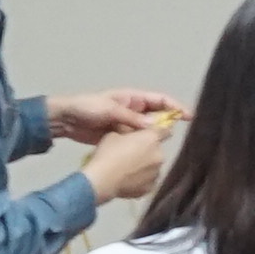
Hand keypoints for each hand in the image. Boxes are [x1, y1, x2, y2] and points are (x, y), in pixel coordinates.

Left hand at [51, 88, 184, 143]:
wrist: (65, 119)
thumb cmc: (86, 107)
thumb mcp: (109, 109)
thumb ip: (131, 117)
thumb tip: (154, 126)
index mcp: (132, 98)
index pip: (160, 100)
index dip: (175, 107)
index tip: (189, 116)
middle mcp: (133, 109)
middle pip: (156, 117)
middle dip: (166, 125)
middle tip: (171, 137)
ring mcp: (126, 123)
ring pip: (146, 131)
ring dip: (153, 138)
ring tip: (160, 148)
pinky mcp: (119, 136)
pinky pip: (135, 140)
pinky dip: (141, 146)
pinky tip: (146, 155)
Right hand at [84, 120, 170, 204]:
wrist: (102, 179)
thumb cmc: (107, 153)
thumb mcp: (113, 134)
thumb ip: (127, 133)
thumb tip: (131, 135)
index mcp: (151, 138)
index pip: (165, 131)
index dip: (158, 132)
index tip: (151, 134)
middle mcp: (159, 155)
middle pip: (157, 150)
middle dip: (147, 151)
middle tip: (131, 154)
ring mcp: (156, 173)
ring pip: (153, 167)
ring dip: (145, 167)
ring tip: (128, 170)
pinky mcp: (150, 188)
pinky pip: (147, 181)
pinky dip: (141, 181)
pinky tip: (128, 181)